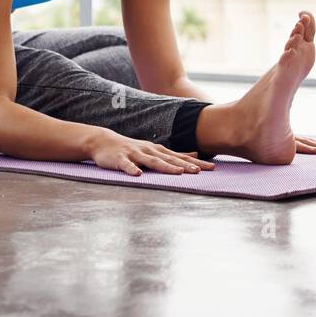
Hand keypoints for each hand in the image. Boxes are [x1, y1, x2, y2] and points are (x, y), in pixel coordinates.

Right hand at [87, 128, 216, 176]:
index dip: (195, 163)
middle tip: (200, 171)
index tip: (211, 168)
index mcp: (158, 150)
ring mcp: (135, 154)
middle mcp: (149, 151)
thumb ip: (174, 154)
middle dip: (185, 165)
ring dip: (166, 167)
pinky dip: (132, 169)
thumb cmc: (132, 148)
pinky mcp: (120, 159)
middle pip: (170, 159)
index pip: (180, 157)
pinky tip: (138, 175)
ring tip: (178, 173)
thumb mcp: (154, 150)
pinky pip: (126, 165)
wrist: (103, 141)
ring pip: (152, 161)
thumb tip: (195, 156)